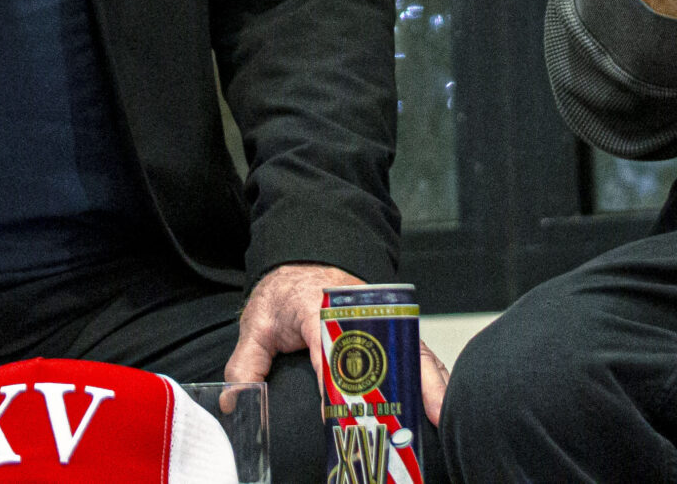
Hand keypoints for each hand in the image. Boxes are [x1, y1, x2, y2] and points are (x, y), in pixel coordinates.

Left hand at [222, 262, 447, 426]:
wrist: (306, 261)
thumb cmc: (286, 293)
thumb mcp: (257, 324)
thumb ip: (246, 365)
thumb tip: (236, 403)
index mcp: (318, 306)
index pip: (329, 342)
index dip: (337, 375)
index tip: (341, 407)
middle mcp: (357, 310)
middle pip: (387, 344)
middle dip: (407, 379)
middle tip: (423, 412)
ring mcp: (378, 317)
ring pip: (409, 347)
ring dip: (427, 382)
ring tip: (439, 415)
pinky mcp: (388, 326)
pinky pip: (413, 351)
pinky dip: (428, 377)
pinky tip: (439, 404)